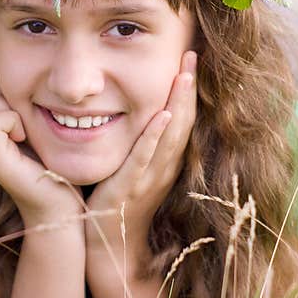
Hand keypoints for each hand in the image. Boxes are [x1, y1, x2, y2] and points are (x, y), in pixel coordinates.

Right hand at [0, 71, 83, 226]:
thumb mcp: (32, 123)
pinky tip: (23, 137)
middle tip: (20, 115)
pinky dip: (12, 120)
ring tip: (22, 128)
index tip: (15, 102)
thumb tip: (16, 76)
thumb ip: (17, 103)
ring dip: (7, 105)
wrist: (59, 205)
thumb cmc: (52, 164)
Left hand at [84, 50, 197, 255]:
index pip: (180, 118)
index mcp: (164, 160)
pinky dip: (155, 136)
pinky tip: (160, 115)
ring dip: (178, 104)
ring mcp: (149, 177)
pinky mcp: (130, 187)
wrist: (106, 244)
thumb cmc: (115, 202)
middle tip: (191, 53)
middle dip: (187, 87)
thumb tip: (137, 108)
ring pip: (170, 136)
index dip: (187, 89)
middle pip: (182, 121)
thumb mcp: (131, 165)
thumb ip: (138, 139)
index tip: (188, 57)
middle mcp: (163, 167)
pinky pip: (145, 158)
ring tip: (184, 74)